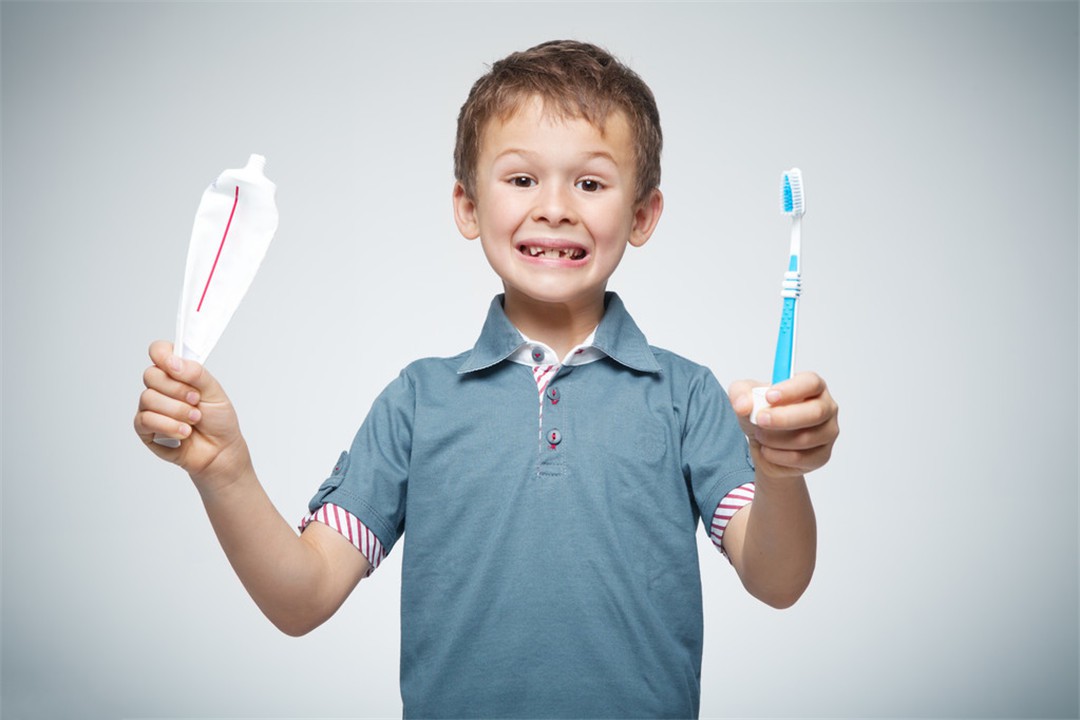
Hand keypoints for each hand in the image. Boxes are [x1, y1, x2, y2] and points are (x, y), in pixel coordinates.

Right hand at [134, 341, 250, 491]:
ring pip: (148, 398)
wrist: (220, 451)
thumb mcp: (214, 392)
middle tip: (196, 400)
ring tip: (194, 420)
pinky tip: (184, 432)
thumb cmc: (219, 421)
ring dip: (177, 411)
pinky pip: (145, 419)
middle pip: (151, 375)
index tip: (174, 365)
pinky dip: (169, 426)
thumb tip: (174, 362)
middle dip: (177, 389)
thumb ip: (196, 373)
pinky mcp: (145, 428)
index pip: (158, 351)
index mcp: (177, 373)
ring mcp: (151, 408)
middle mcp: (161, 388)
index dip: (162, 354)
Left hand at [728, 372, 838, 478]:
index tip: (769, 397)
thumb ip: (740, 394)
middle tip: (760, 419)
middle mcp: (825, 407)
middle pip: (815, 412)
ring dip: (777, 439)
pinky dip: (778, 456)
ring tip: (760, 435)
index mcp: (811, 386)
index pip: (811, 383)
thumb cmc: (762, 413)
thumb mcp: (744, 397)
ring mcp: (827, 432)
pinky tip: (767, 450)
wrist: (764, 444)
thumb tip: (743, 405)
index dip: (792, 390)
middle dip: (784, 418)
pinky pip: (802, 458)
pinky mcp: (822, 455)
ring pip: (807, 438)